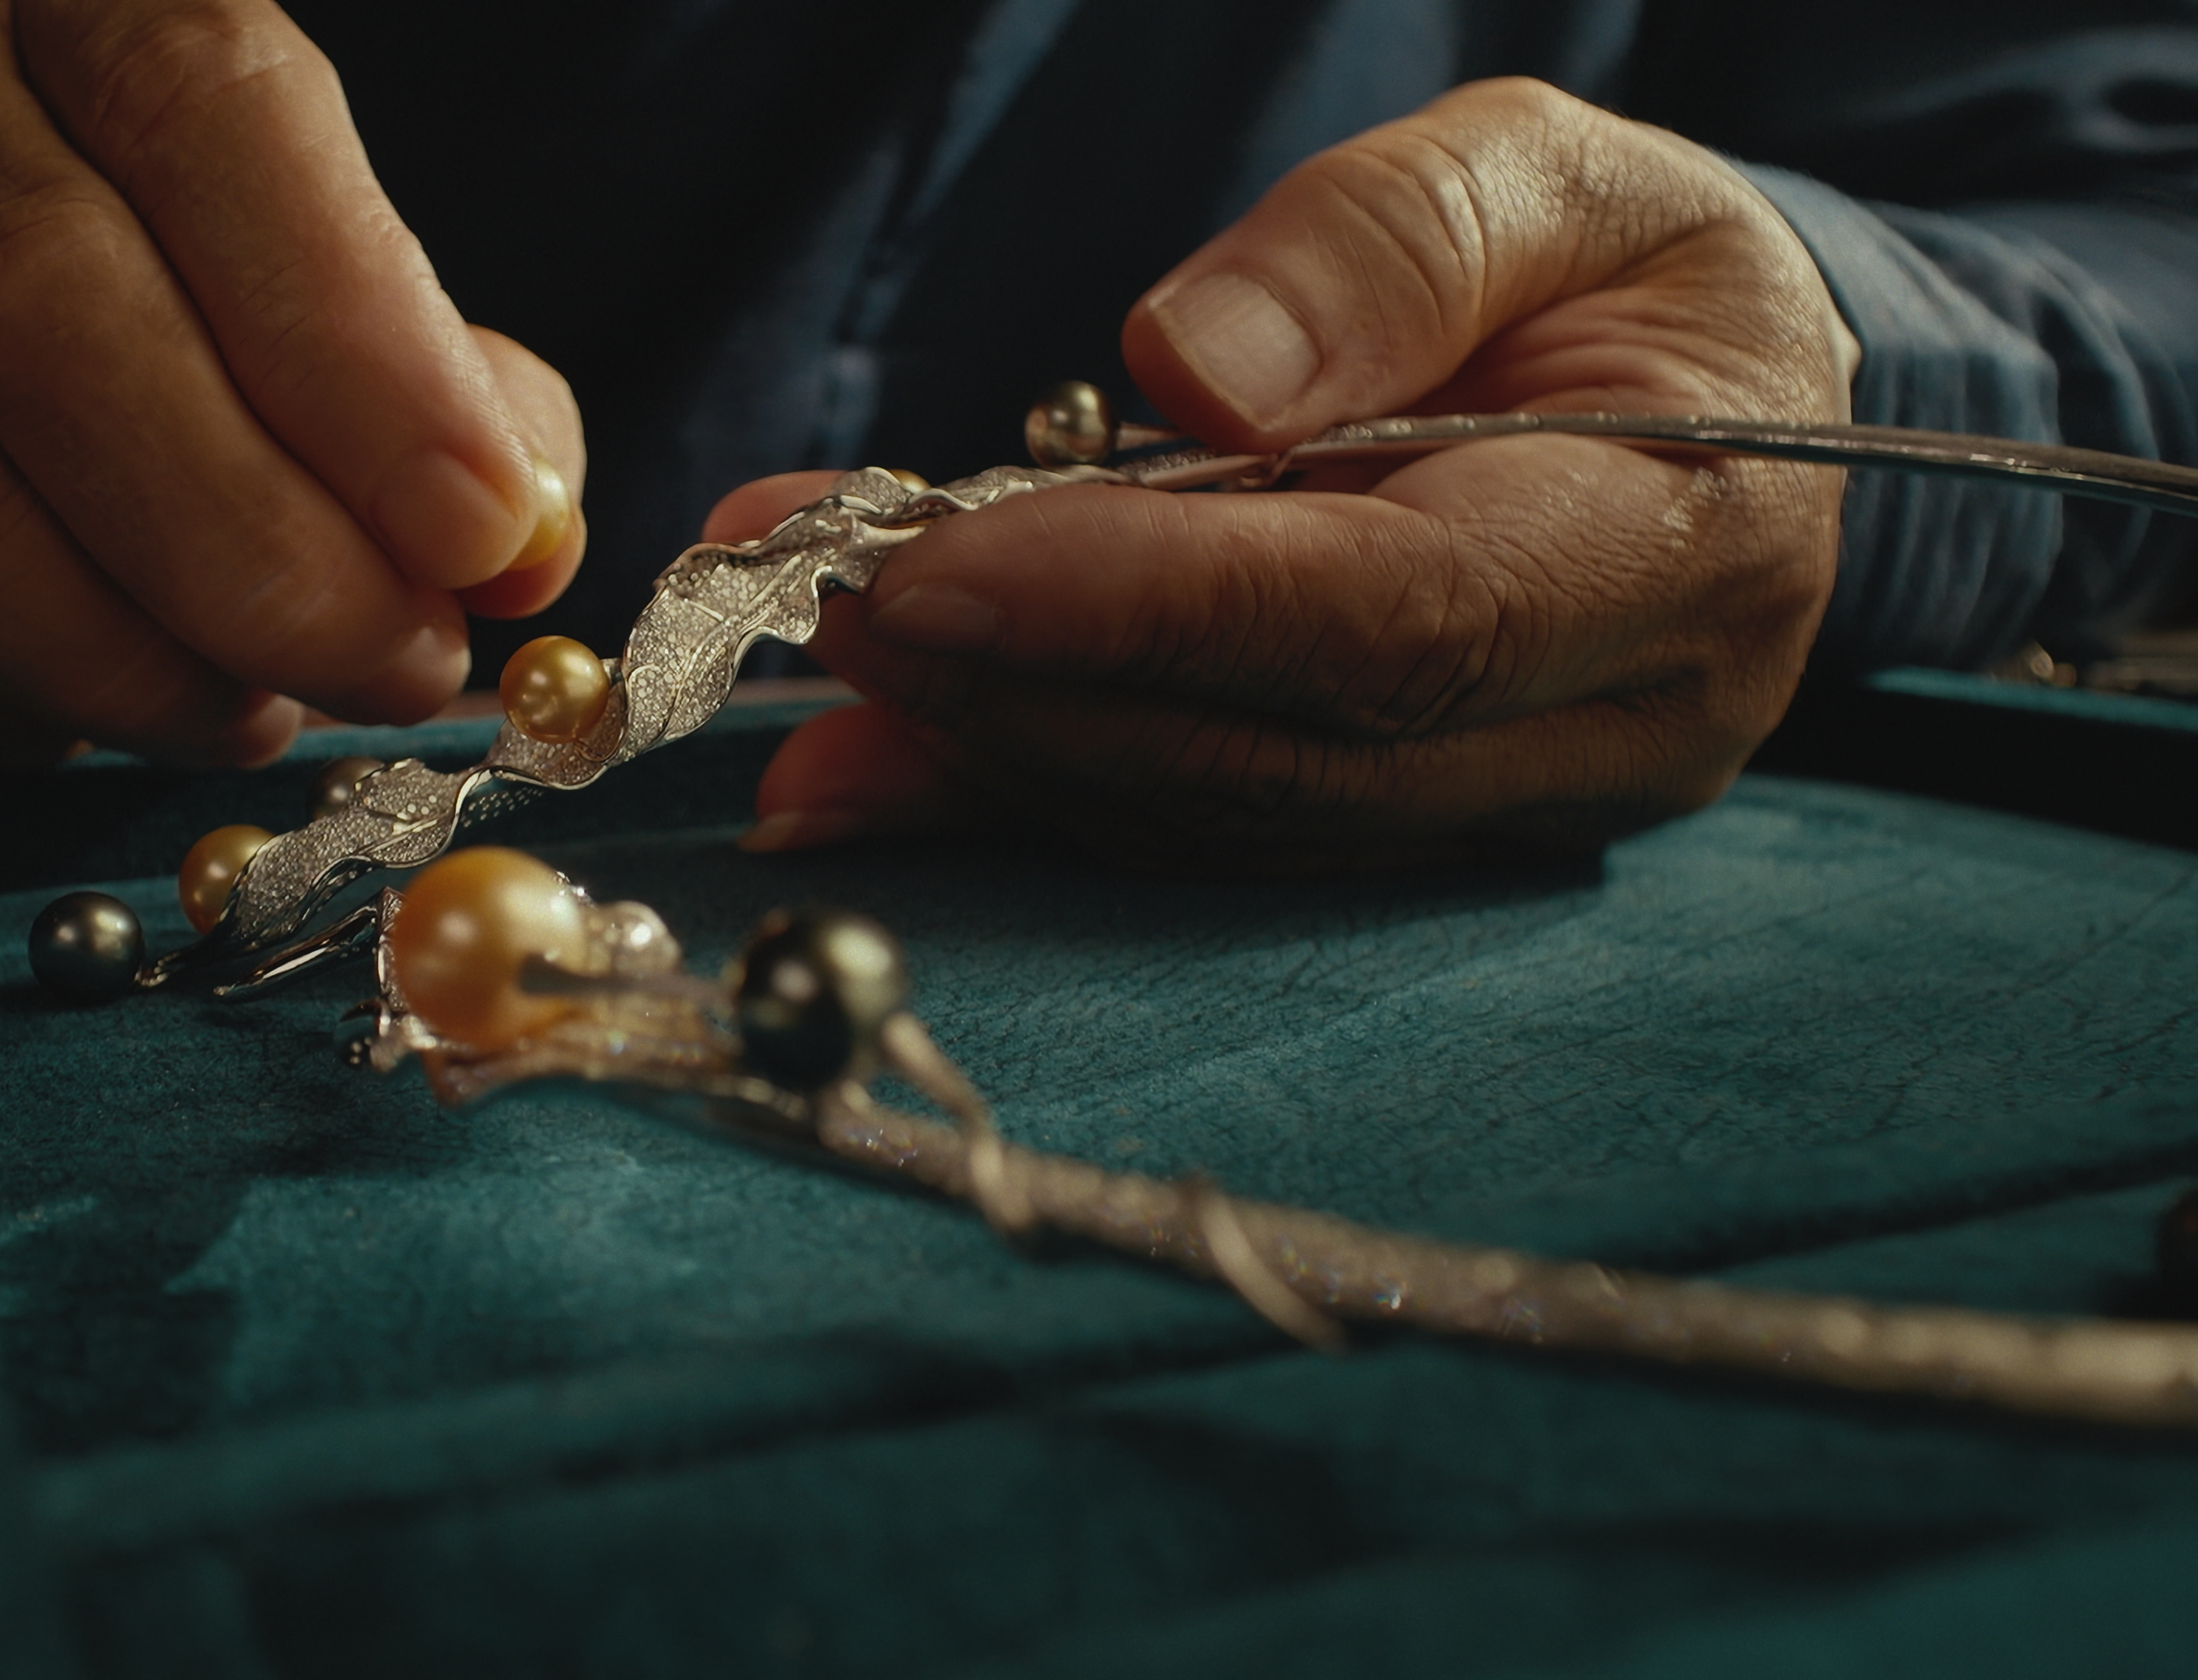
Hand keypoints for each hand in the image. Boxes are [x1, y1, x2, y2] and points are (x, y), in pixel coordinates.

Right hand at [0, 0, 583, 763]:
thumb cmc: (231, 327)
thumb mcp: (383, 324)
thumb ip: (474, 420)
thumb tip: (517, 549)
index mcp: (91, 2)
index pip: (206, 116)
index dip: (355, 344)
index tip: (479, 530)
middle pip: (45, 305)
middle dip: (252, 541)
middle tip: (395, 663)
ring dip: (115, 646)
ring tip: (255, 705)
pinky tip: (97, 709)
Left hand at [736, 78, 1855, 868]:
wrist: (1723, 396)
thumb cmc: (1634, 264)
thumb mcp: (1549, 171)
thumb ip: (1386, 246)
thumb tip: (1187, 369)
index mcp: (1677, 542)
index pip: (1393, 616)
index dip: (1151, 607)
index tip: (931, 570)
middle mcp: (1607, 722)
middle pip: (1281, 747)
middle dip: (1026, 681)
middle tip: (820, 591)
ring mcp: (1508, 801)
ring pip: (1220, 810)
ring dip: (993, 744)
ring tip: (817, 645)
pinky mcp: (1407, 825)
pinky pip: (1197, 831)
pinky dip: (1021, 797)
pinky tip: (864, 769)